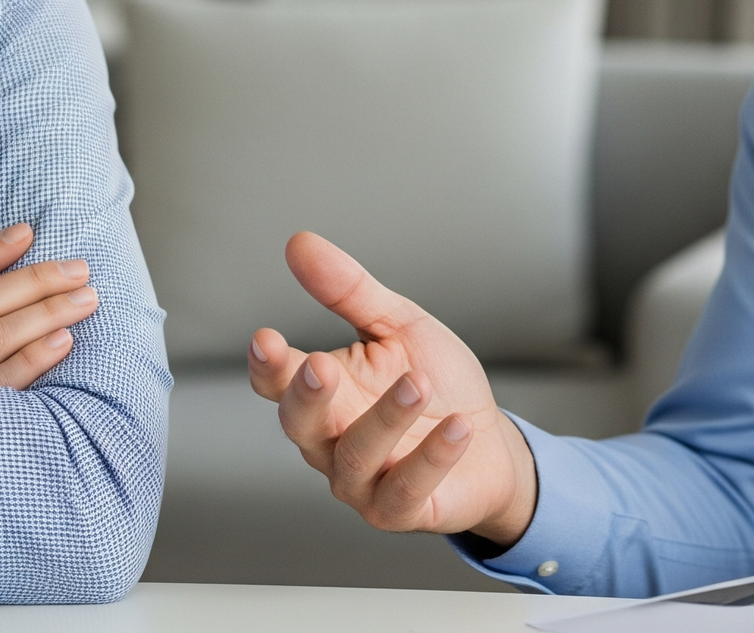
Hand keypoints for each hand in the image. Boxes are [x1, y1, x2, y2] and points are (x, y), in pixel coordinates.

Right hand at [247, 232, 537, 544]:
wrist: (488, 442)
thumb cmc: (434, 382)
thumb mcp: (397, 325)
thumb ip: (348, 289)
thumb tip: (299, 242)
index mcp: (325, 392)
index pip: (279, 382)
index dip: (268, 365)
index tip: (265, 339)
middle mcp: (331, 441)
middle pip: (300, 426)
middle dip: (306, 398)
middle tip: (320, 367)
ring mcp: (363, 481)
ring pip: (355, 456)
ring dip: (386, 419)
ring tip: (418, 383)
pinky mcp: (401, 510)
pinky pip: (407, 489)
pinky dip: (432, 457)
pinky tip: (457, 427)